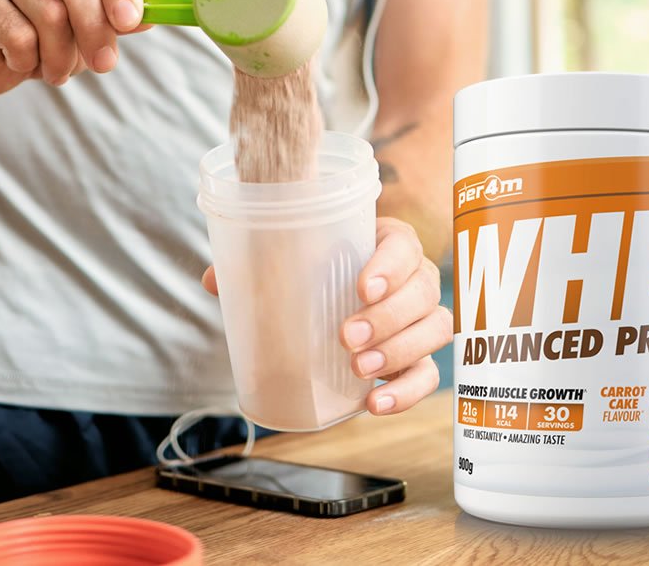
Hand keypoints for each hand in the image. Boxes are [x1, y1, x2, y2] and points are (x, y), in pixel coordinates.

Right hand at [0, 0, 144, 95]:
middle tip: (104, 64)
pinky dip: (30, 60)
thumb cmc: (45, 27)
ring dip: (63, 55)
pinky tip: (24, 61)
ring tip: (58, 69)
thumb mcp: (90, 20)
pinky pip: (18, 34)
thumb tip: (151, 17)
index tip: (130, 21)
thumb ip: (118, 16)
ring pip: (49, 11)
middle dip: (96, 27)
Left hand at [201, 217, 452, 415]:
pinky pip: (428, 374)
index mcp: (388, 243)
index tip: (360, 286)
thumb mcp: (293, 263)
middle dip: (389, 317)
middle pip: (424, 291)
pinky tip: (375, 403)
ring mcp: (421, 319)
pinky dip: (407, 392)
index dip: (391, 265)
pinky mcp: (418, 358)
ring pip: (434, 329)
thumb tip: (214, 280)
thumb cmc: (318, 273)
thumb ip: (256, 265)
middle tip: (346, 336)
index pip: (405, 245)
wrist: (338, 302)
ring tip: (358, 369)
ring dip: (399, 351)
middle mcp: (414, 278)